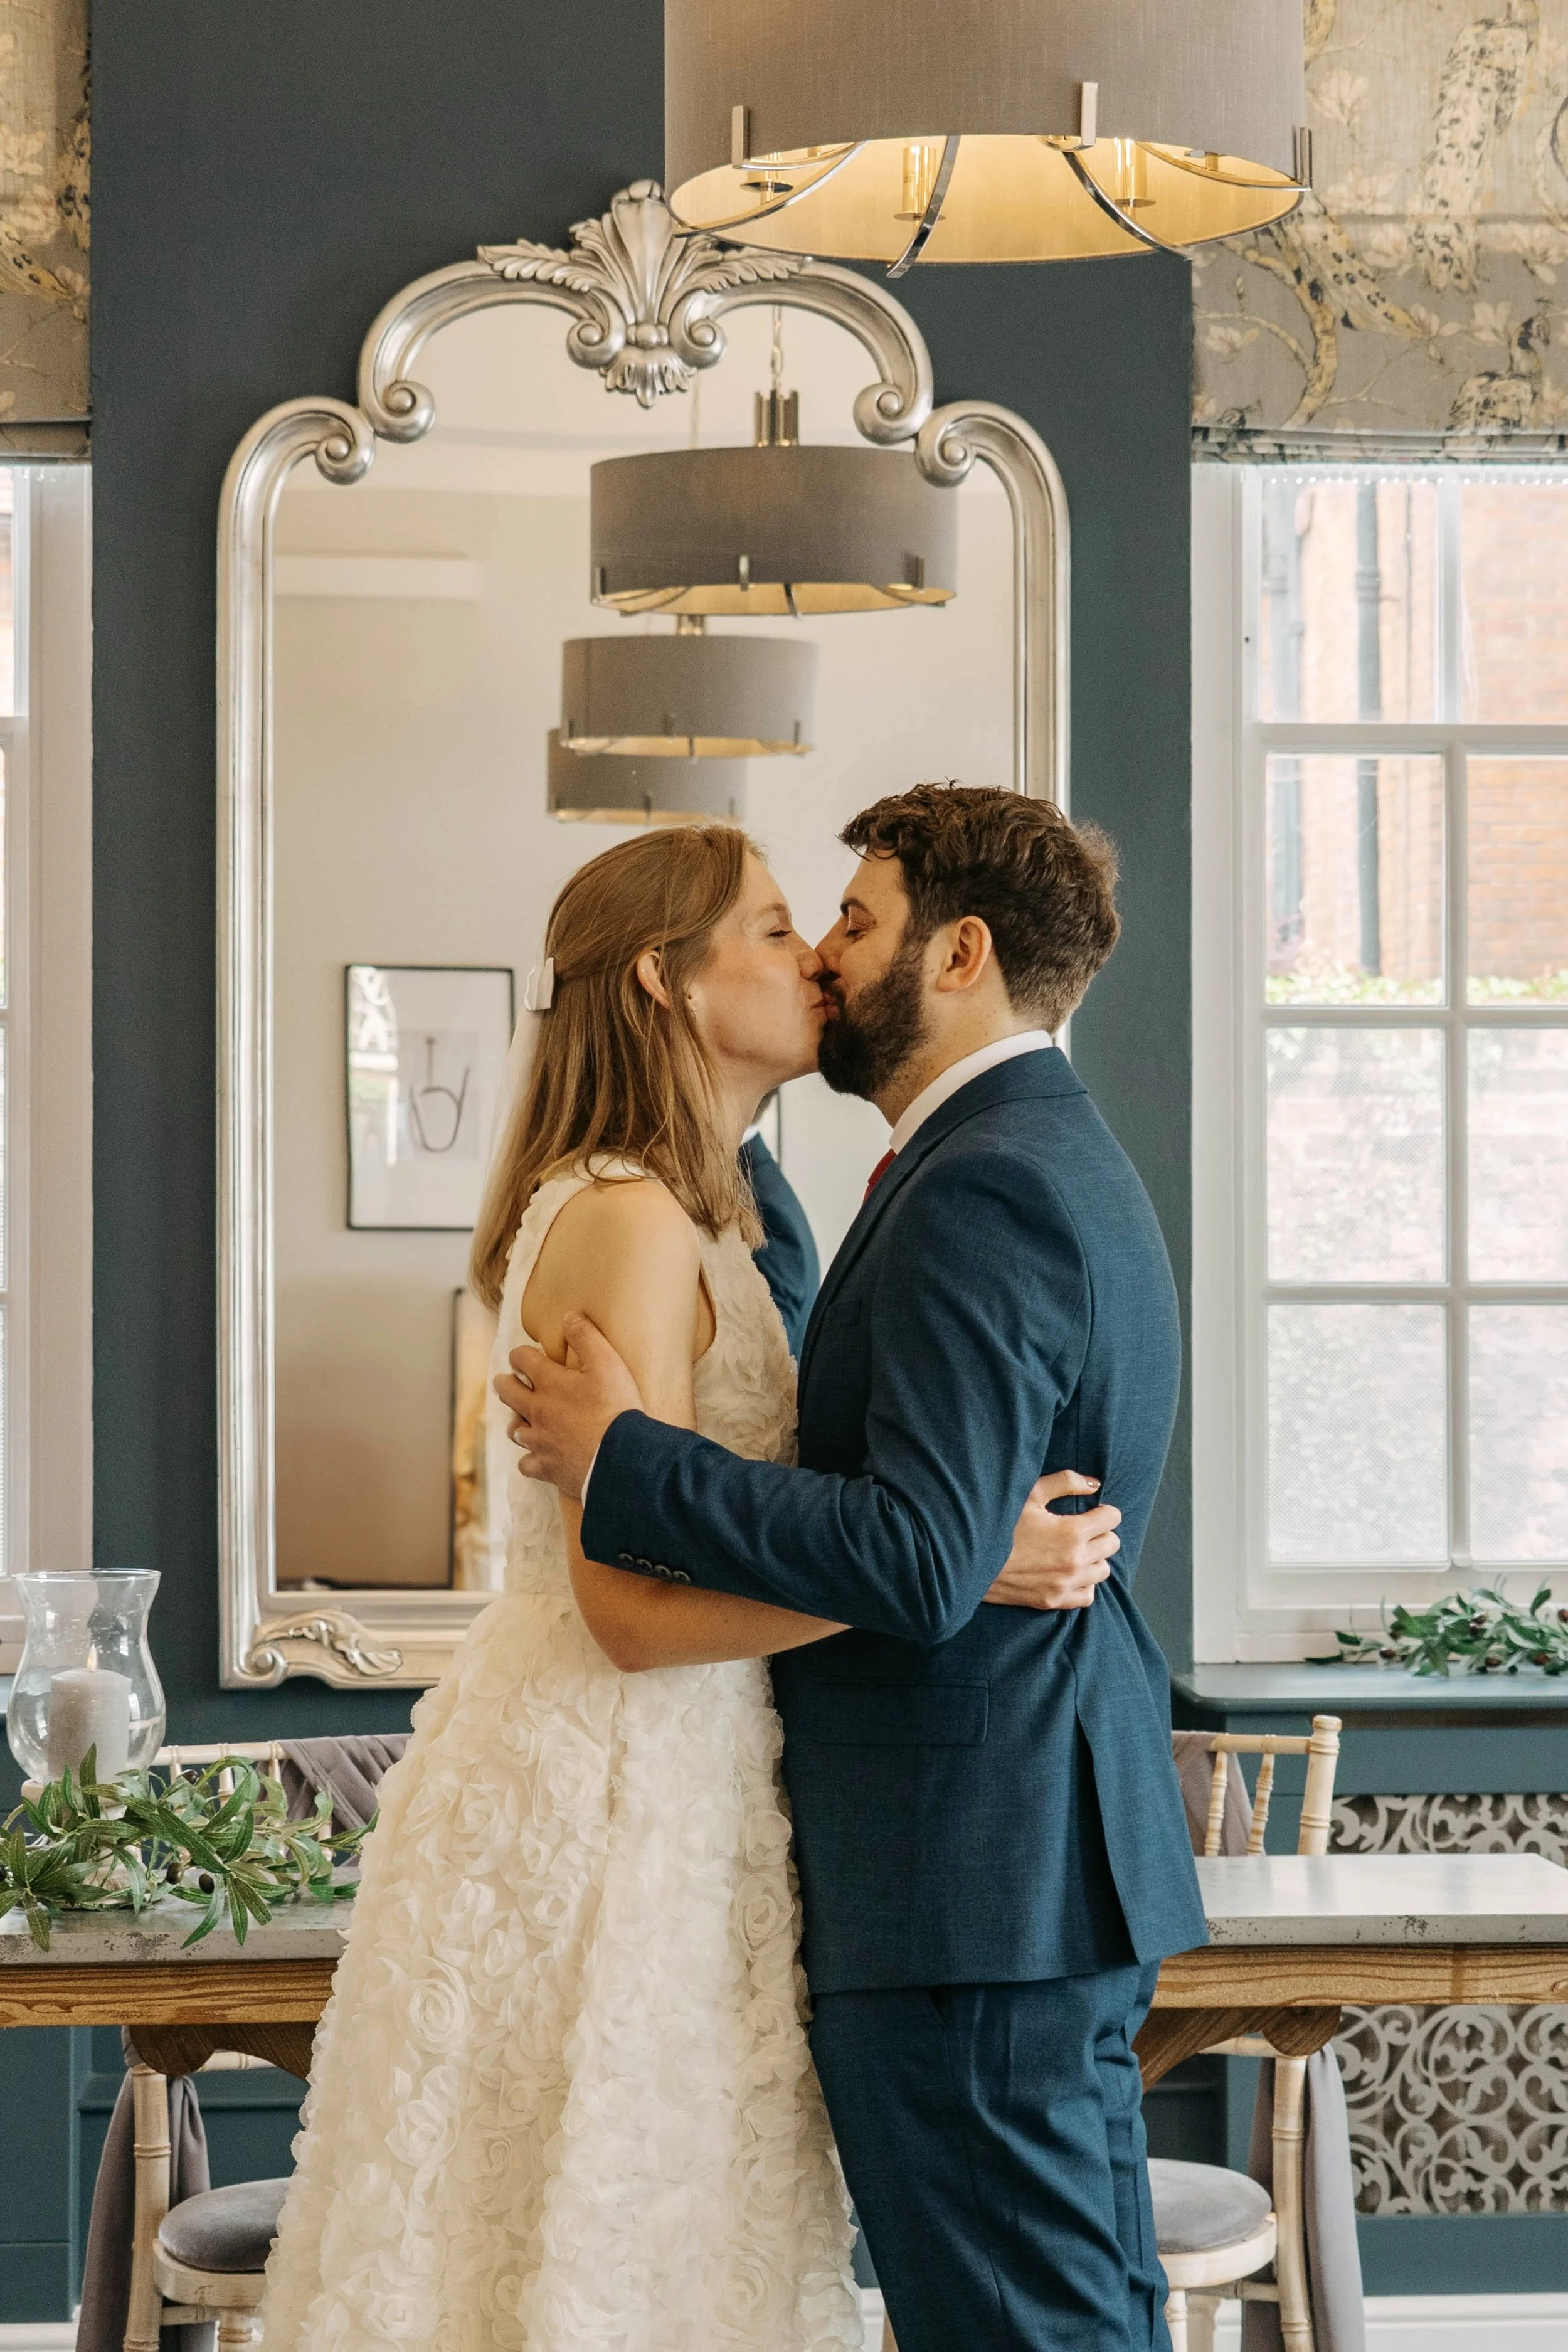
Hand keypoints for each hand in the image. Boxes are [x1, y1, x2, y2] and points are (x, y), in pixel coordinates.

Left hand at [494, 1314, 643, 1501]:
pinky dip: (530, 1459)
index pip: (522, 1359)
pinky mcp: (547, 1467)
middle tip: (506, 1381)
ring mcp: (539, 1441)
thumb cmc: (615, 1407)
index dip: (521, 1354)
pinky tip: (537, 1457)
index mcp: (549, 1383)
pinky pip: (527, 1464)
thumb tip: (568, 1316)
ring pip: (514, 1430)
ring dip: (516, 1421)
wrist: (620, 1457)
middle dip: (504, 1383)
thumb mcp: (607, 1363)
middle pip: (507, 1392)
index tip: (524, 1355)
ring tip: (522, 1419)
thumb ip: (586, 1337)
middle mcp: (537, 1410)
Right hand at [982, 1470, 1121, 1612]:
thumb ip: (1065, 1482)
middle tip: (1083, 1529)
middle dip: (1101, 1533)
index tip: (1093, 1511)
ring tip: (1077, 1550)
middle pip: (1112, 1544)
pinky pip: (1088, 1595)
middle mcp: (1075, 1561)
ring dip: (1095, 1558)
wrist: (972, 1561)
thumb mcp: (1029, 1494)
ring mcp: (1066, 1584)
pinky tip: (1071, 1572)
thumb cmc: (1000, 1524)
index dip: (1104, 1511)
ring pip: (1103, 1570)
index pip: (1112, 1519)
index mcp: (1072, 1532)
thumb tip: (1094, 1484)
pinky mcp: (1054, 1601)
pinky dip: (1085, 1583)